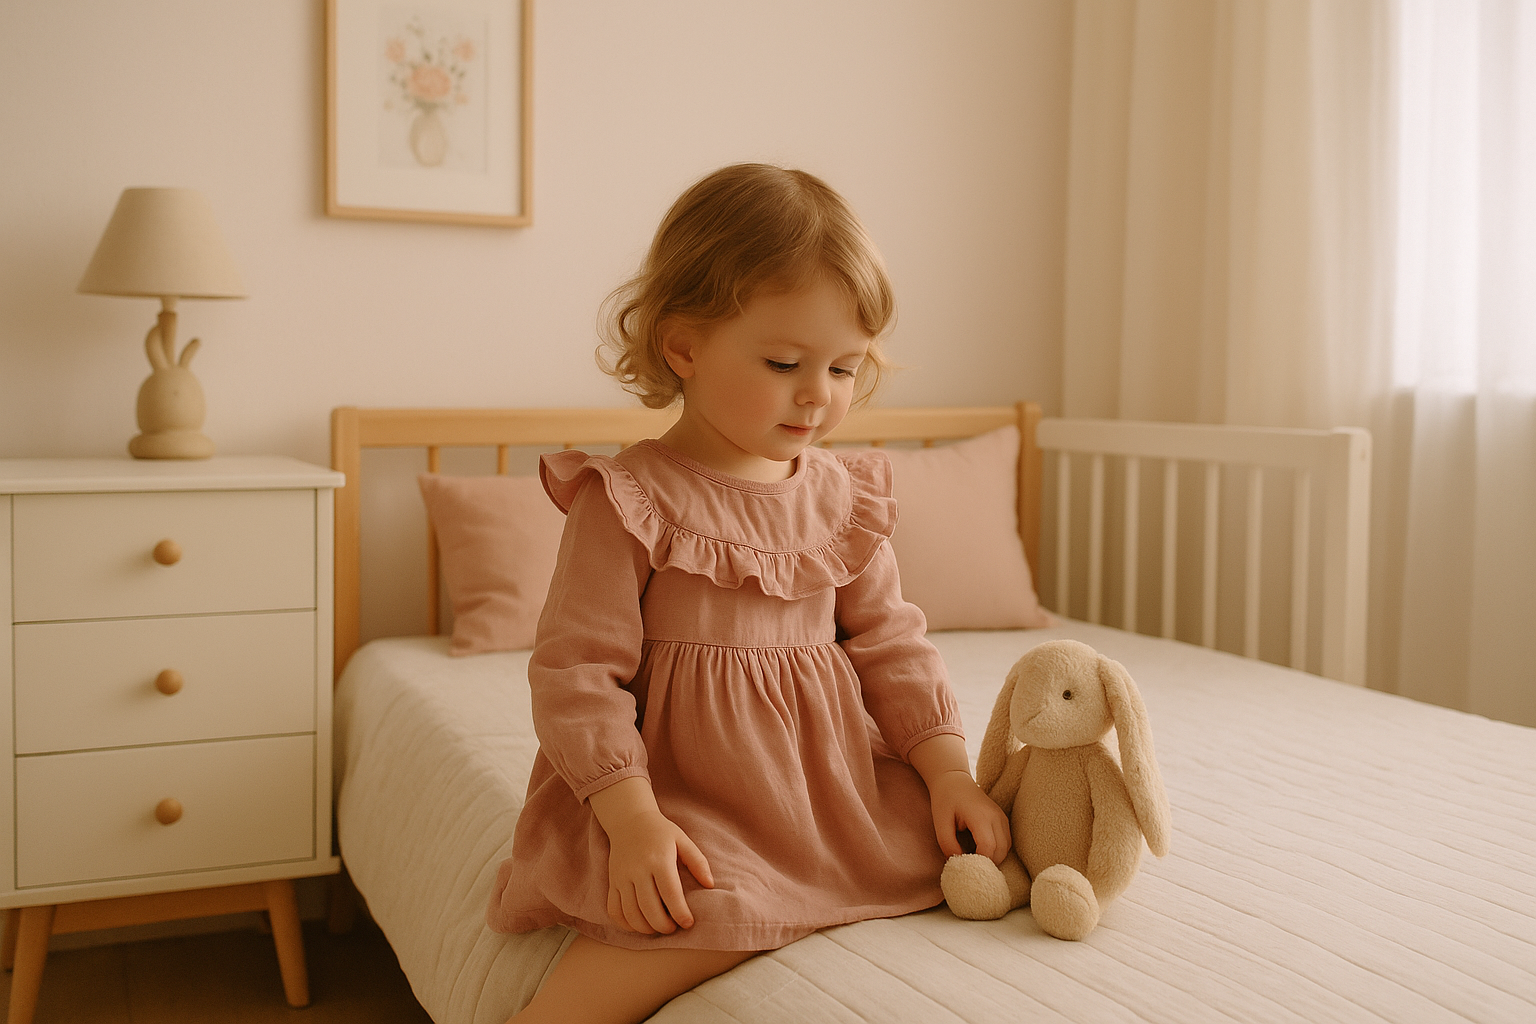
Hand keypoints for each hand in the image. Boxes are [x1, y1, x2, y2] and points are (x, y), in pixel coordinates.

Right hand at [589, 778, 713, 933]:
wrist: (629, 820)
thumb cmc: (660, 832)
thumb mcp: (682, 840)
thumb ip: (698, 862)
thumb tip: (710, 885)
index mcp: (659, 859)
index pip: (670, 893)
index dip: (680, 913)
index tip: (688, 923)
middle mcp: (637, 869)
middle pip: (649, 907)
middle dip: (663, 925)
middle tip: (674, 928)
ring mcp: (621, 877)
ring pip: (630, 913)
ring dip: (646, 928)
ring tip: (659, 928)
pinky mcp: (612, 882)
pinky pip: (614, 910)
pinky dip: (626, 924)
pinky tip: (639, 925)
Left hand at [926, 769, 1011, 863]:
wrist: (954, 781)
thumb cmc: (945, 800)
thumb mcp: (940, 823)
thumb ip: (948, 845)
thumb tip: (959, 864)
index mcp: (980, 816)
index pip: (988, 847)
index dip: (978, 862)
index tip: (965, 866)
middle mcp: (995, 816)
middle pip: (1000, 851)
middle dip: (987, 864)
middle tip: (970, 867)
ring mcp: (1002, 817)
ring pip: (1006, 848)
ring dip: (993, 858)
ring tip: (974, 859)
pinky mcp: (1003, 819)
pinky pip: (1006, 842)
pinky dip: (997, 851)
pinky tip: (981, 851)